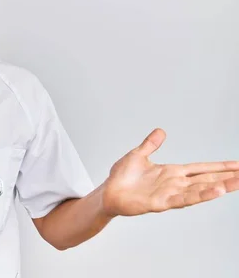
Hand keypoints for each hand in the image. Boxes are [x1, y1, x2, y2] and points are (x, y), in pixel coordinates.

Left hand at [102, 128, 238, 216]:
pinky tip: (215, 191)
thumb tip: (161, 131)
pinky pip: (184, 199)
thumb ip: (151, 144)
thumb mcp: (138, 155)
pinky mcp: (161, 203)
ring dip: (219, 186)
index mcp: (172, 172)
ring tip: (238, 182)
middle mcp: (175, 183)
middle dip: (228, 177)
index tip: (238, 165)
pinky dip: (200, 195)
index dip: (220, 167)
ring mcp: (169, 194)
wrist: (108, 192)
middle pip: (207, 179)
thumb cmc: (121, 177)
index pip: (201, 168)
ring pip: (200, 189)